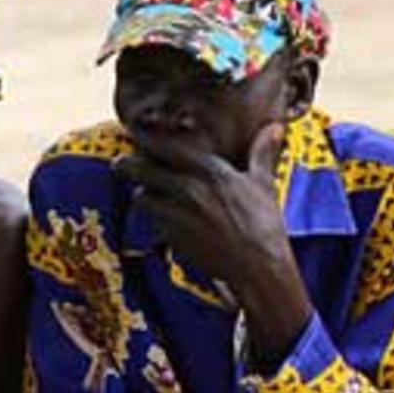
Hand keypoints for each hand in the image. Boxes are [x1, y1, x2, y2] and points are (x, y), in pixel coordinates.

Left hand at [115, 123, 295, 291]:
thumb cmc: (263, 223)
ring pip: (142, 196)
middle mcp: (189, 188)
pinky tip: (163, 219)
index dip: (149, 141)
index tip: (137, 135)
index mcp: (211, 171)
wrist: (257, 265)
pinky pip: (152, 221)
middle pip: (142, 170)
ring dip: (142, 195)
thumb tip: (275, 127)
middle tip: (119, 164)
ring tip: (144, 194)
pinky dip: (154, 218)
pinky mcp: (171, 236)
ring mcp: (177, 213)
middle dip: (127, 165)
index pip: (169, 148)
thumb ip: (262, 153)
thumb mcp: (262, 183)